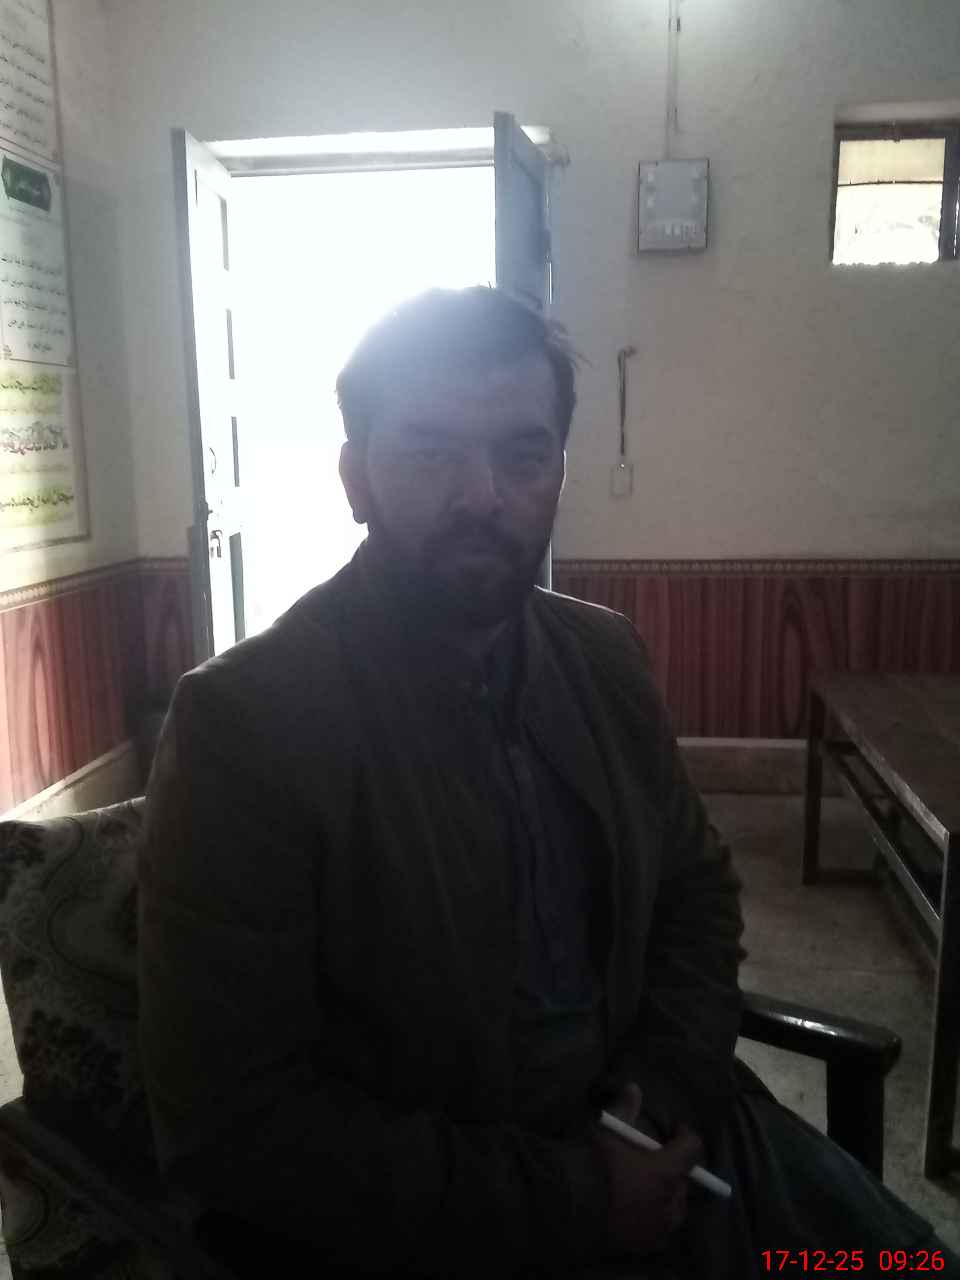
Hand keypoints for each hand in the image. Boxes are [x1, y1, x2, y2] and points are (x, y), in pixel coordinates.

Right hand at [593, 1081, 704, 1259]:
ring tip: (649, 1187)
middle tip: (656, 1159)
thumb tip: (634, 1087)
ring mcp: (657, 1227)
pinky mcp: (644, 1245)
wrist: (568, 1206)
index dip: (685, 1135)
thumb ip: (624, 1109)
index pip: (692, 1149)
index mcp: (665, 1171)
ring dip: (667, 1195)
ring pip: (674, 1208)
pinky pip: (660, 1230)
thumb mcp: (607, 1130)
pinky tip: (638, 1211)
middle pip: (683, 1181)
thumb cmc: (592, 1164)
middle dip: (674, 1168)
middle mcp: (668, 1202)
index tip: (674, 1129)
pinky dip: (655, 1219)